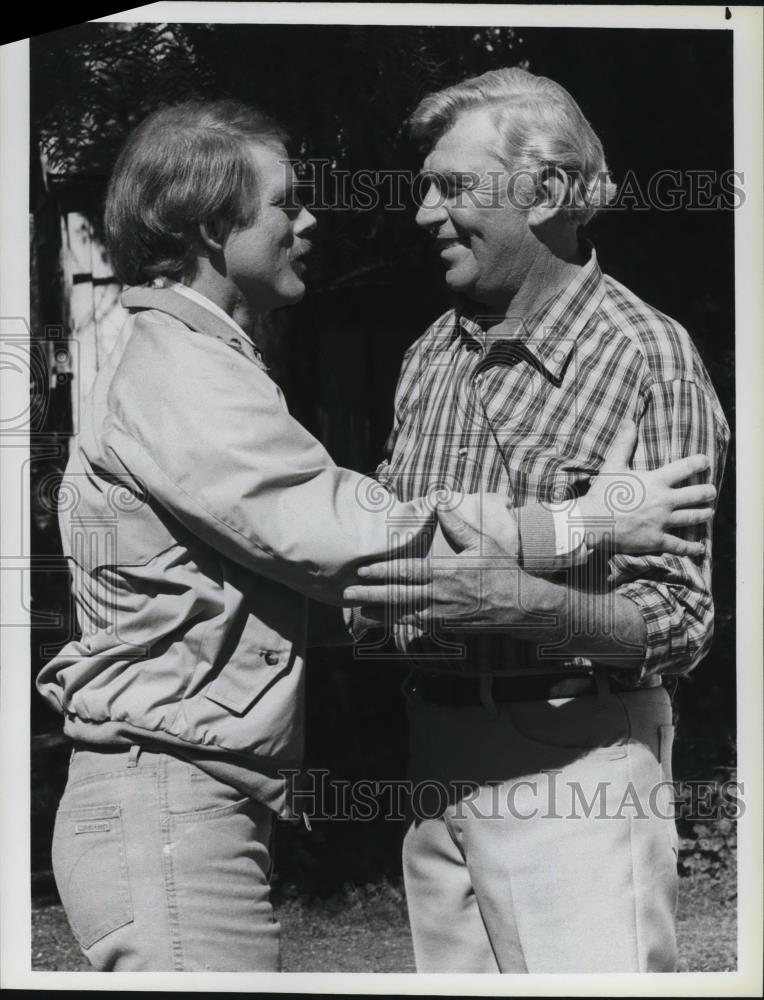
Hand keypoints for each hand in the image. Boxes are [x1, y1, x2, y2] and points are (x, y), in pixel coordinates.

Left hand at [344, 505, 531, 628]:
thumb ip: (458, 525)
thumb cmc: (502, 571)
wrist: (521, 607)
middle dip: (371, 593)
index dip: (382, 571)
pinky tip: (386, 622)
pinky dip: (399, 623)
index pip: (406, 571)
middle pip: (398, 595)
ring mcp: (442, 614)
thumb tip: (441, 502)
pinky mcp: (447, 627)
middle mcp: (440, 594)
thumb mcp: (483, 542)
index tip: (363, 569)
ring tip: (360, 609)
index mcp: (445, 571)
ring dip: (380, 612)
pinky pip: (418, 625)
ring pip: (404, 613)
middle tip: (349, 592)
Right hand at [577, 419, 714, 557]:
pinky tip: (700, 548)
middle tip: (711, 491)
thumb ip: (624, 443)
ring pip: (693, 518)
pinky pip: (679, 545)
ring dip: (704, 514)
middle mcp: (665, 501)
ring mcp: (662, 522)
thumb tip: (629, 420)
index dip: (699, 463)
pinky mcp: (656, 540)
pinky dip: (692, 547)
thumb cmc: (602, 493)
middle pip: (697, 495)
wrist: (592, 521)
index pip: (686, 468)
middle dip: (708, 492)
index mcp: (656, 481)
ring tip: (709, 513)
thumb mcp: (613, 465)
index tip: (706, 461)